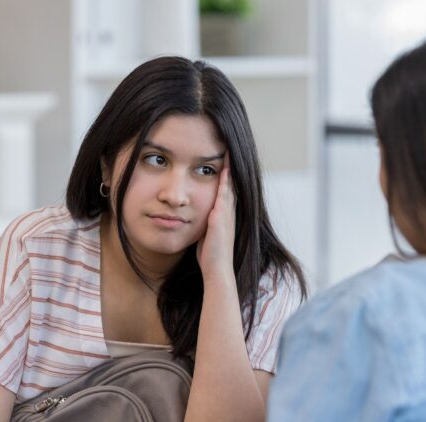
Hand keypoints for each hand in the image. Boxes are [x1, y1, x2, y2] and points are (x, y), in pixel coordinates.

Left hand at [197, 153, 235, 279]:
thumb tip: (194, 219)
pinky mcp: (220, 217)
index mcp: (224, 215)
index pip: (226, 190)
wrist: (217, 270)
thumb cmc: (210, 256)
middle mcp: (228, 212)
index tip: (222, 159)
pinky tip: (223, 168)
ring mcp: (226, 214)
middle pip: (231, 183)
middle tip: (229, 147)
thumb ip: (204, 225)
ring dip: (230, 168)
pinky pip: (225, 194)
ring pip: (230, 185)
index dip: (225, 175)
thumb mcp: (206, 235)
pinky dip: (225, 180)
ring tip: (228, 150)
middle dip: (230, 166)